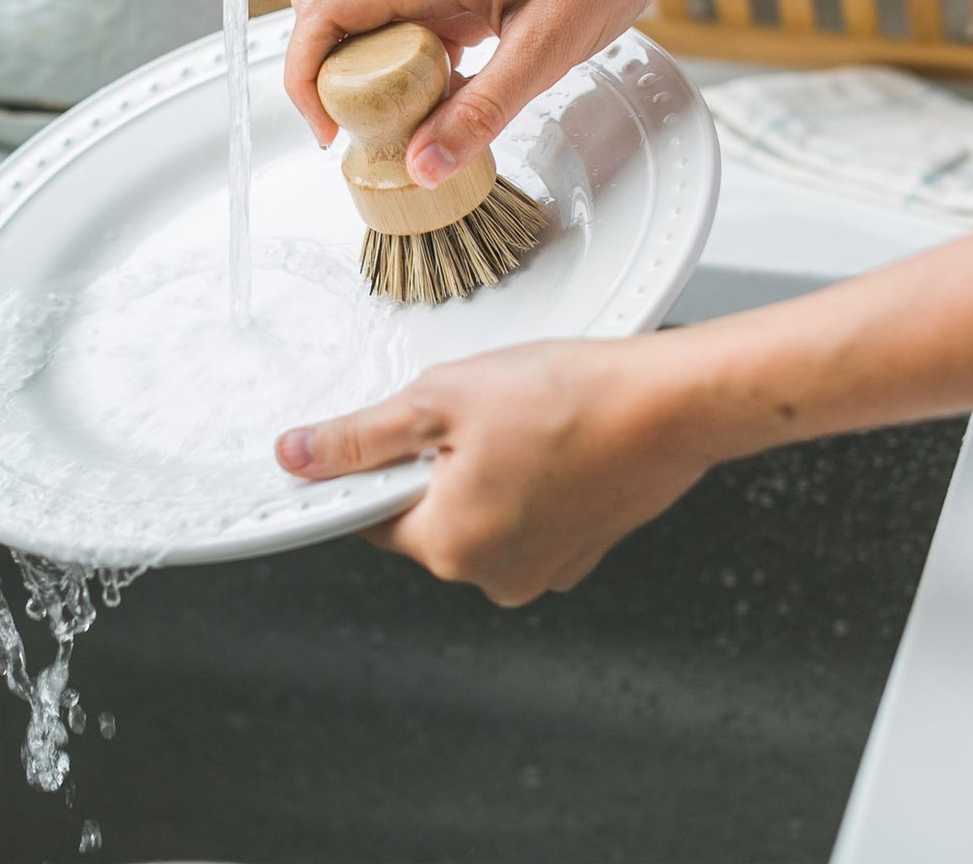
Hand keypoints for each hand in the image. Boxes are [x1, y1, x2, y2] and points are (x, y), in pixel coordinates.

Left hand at [274, 336, 708, 605]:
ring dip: (482, 468)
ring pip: (478, 512)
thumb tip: (301, 455)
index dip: (366, 465)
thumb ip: (361, 436)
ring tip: (520, 417)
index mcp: (448, 545)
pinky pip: (526, 515)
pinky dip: (526, 479)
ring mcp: (541, 568)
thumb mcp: (443, 398)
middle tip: (470, 408)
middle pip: (425, 514)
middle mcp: (492, 575)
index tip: (377, 434)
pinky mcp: (578, 550)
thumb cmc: (575, 397)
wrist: (671, 403)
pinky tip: (550, 435)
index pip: (367, 514)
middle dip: (434, 460)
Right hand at [282, 0, 683, 185]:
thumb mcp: (544, 51)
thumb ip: (481, 111)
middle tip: (360, 132)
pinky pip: (410, 28)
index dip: (304, 74)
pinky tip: (446, 102)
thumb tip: (422, 168)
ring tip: (402, 126)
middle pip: (328, 13)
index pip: (321, 11)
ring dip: (369, 74)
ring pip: (367, 22)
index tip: (328, 130)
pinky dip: (408, 68)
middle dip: (327, 76)